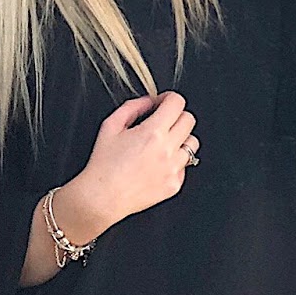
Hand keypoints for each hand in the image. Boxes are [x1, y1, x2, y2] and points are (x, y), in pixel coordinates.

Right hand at [72, 91, 197, 226]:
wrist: (103, 196)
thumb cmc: (104, 164)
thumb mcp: (111, 125)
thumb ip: (133, 107)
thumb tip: (149, 101)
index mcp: (153, 133)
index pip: (177, 103)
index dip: (169, 98)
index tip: (163, 103)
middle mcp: (168, 150)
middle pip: (189, 120)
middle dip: (176, 115)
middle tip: (163, 121)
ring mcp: (174, 168)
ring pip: (192, 143)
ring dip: (180, 138)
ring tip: (162, 144)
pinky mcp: (175, 184)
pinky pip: (185, 165)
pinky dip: (175, 161)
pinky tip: (158, 163)